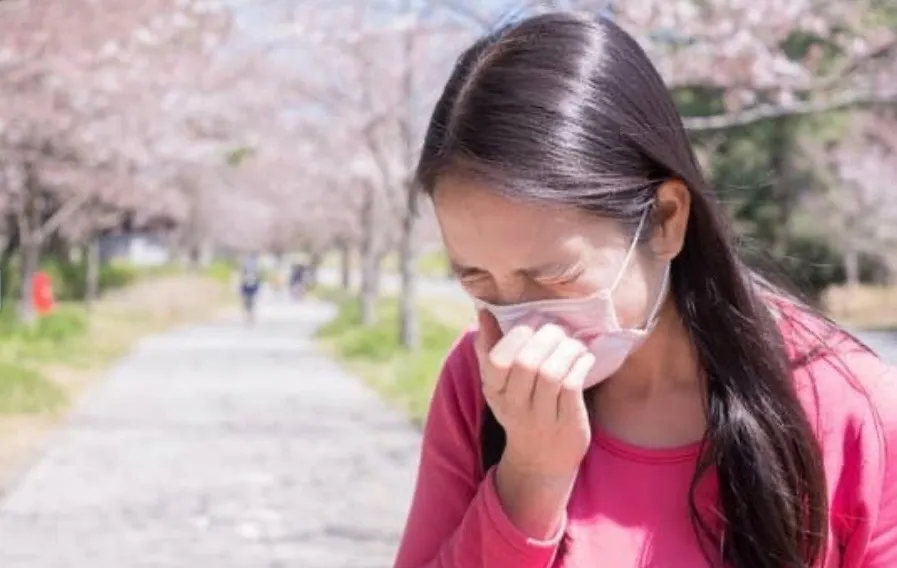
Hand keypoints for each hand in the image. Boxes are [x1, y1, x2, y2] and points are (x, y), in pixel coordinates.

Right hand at [475, 309, 594, 476]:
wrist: (540, 460)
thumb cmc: (520, 408)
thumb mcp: (498, 384)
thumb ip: (489, 347)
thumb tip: (484, 311)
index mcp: (494, 391)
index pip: (498, 360)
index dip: (517, 336)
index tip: (534, 322)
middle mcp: (514, 406)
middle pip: (527, 363)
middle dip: (547, 337)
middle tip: (559, 329)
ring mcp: (541, 418)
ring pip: (552, 374)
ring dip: (567, 349)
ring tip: (574, 343)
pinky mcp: (568, 425)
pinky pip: (573, 386)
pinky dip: (580, 365)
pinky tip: (584, 358)